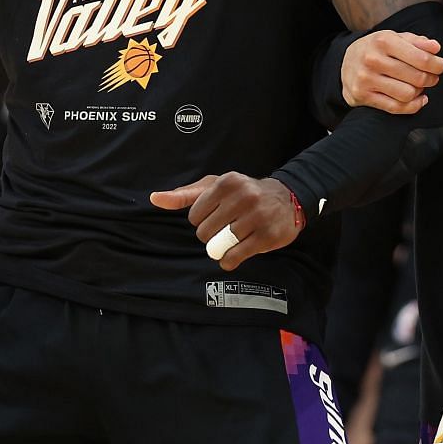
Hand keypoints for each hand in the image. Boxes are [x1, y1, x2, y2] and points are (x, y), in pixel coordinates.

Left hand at [150, 172, 299, 269]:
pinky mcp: (268, 235)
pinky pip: (236, 256)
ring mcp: (257, 216)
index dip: (201, 221)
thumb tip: (155, 198)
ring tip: (231, 240)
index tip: (214, 217)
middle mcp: (244, 196)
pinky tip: (233, 255)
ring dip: (221, 248)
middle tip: (223, 231)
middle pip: (206, 232)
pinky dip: (230, 260)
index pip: (195, 215)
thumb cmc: (244, 192)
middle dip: (210, 236)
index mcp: (228, 182)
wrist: (287, 198)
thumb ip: (185, 195)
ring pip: (220, 245)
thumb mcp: (215, 187)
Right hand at [342, 30, 442, 113]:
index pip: (421, 58)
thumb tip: (436, 48)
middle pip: (417, 78)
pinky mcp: (362, 96)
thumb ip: (417, 42)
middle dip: (430, 79)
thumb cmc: (377, 49)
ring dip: (419, 92)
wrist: (345, 61)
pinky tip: (418, 99)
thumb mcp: (395, 38)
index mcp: (384, 41)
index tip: (440, 66)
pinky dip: (413, 106)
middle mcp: (373, 60)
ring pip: (408, 94)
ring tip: (419, 86)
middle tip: (432, 77)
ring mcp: (366, 79)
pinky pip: (396, 107)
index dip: (437, 65)